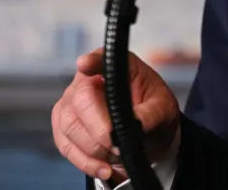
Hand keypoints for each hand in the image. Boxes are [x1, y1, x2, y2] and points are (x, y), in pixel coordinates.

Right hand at [52, 47, 181, 183]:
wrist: (147, 134)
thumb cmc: (154, 113)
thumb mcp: (163, 111)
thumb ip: (151, 115)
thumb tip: (136, 125)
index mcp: (116, 67)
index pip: (102, 58)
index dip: (92, 61)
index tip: (85, 64)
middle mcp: (87, 80)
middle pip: (80, 101)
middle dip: (99, 129)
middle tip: (119, 146)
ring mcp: (71, 103)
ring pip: (69, 126)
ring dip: (94, 148)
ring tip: (117, 156)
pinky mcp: (63, 126)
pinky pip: (65, 145)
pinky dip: (84, 161)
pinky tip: (104, 168)